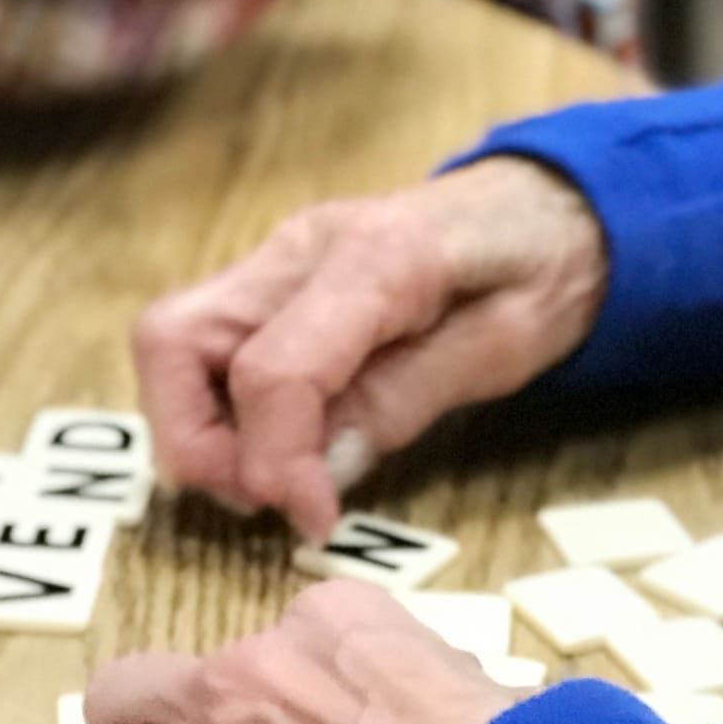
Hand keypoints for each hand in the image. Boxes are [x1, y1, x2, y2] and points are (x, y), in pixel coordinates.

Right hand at [134, 156, 609, 539]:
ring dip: (201, 428)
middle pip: (172, 339)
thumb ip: (402, 402)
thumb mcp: (500, 348)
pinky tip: (288, 440)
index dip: (274, 463)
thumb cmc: (537, 272)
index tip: (311, 519)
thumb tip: (314, 476)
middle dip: (195, 440)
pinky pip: (206, 346)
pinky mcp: (272, 280)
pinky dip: (222, 407)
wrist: (551, 204)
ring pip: (171, 342)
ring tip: (282, 474)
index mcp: (375, 256)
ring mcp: (278, 257)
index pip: (270, 368)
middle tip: (271, 497)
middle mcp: (302, 246)